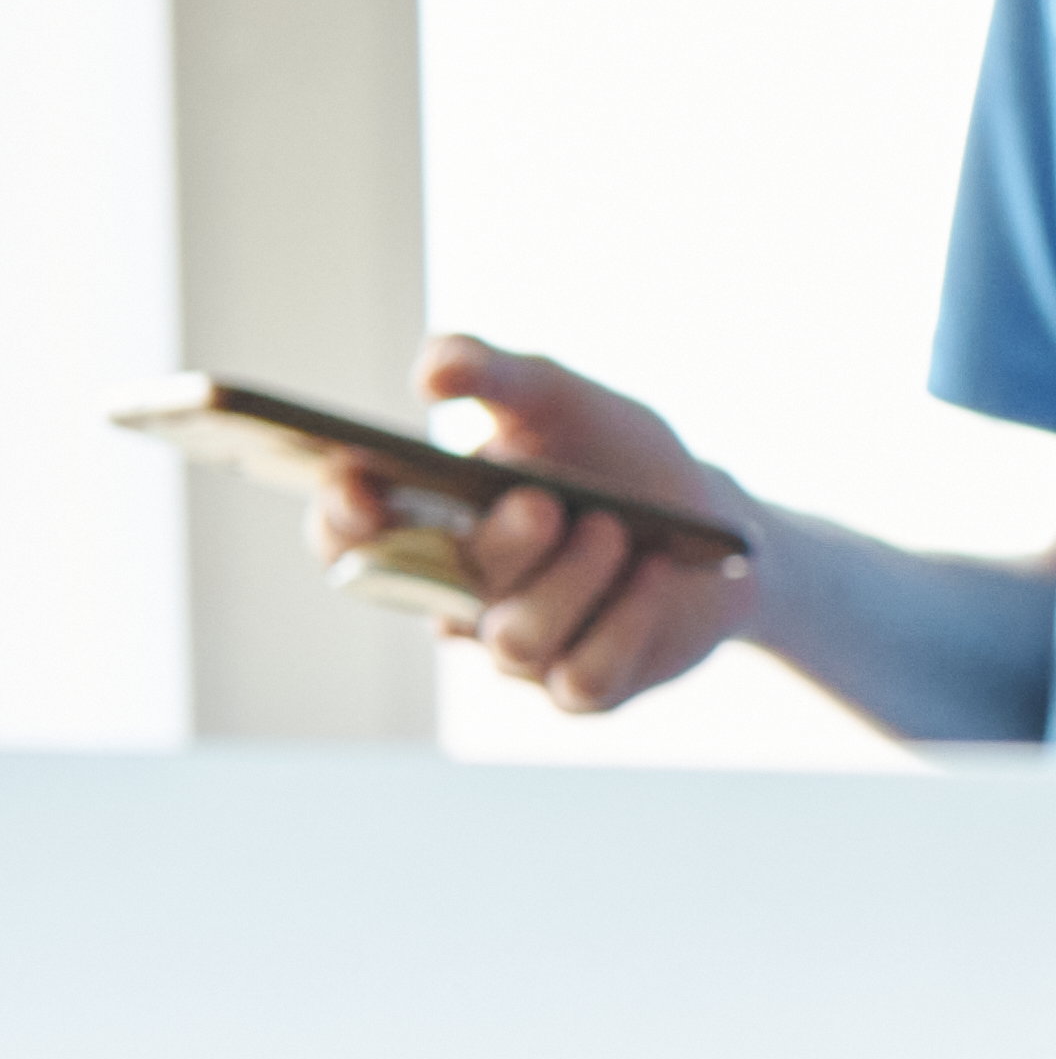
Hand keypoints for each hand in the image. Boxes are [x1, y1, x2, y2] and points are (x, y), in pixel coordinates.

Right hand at [360, 337, 758, 715]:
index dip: (340, 519)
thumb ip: (489, 370)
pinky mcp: (583, 688)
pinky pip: (585, 677)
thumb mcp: (553, 395)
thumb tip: (430, 372)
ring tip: (612, 528)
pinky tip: (654, 572)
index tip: (365, 487)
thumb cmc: (609, 454)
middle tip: (540, 500)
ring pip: (516, 640)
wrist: (711, 515)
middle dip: (493, 544)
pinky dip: (624, 624)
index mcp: (426, 525)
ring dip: (569, 582)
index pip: (347, 538)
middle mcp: (459, 596)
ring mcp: (517, 650)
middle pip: (442, 590)